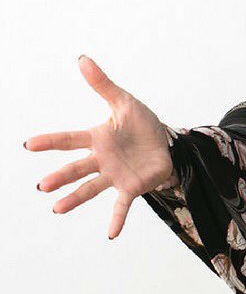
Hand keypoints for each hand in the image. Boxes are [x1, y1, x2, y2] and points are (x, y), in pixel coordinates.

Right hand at [24, 55, 173, 238]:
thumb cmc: (142, 124)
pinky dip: (117, 219)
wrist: (168, 143)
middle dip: (61, 177)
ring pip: (92, 188)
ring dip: (76, 199)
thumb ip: (103, 84)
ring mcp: (115, 175)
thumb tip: (82, 58)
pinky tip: (110, 235)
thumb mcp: (124, 102)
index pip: (70, 139)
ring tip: (57, 209)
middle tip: (43, 186)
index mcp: (98, 138)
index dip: (51, 141)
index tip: (29, 144)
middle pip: (77, 168)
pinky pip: (122, 205)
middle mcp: (102, 159)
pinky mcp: (132, 187)